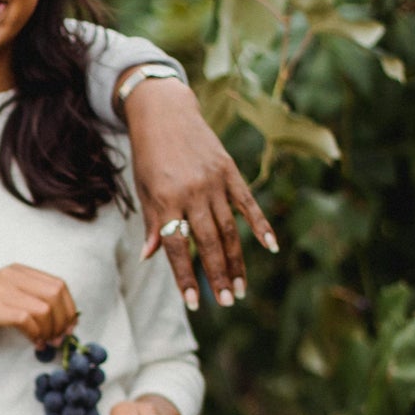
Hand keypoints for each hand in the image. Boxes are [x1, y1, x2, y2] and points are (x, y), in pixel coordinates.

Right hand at [0, 265, 76, 383]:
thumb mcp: (4, 295)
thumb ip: (29, 299)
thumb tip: (62, 319)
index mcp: (17, 271)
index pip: (58, 284)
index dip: (69, 308)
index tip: (69, 328)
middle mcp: (10, 276)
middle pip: (55, 294)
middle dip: (63, 320)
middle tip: (59, 339)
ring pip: (44, 308)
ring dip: (50, 330)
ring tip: (45, 343)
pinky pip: (25, 319)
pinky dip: (35, 334)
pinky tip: (34, 343)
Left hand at [118, 74, 277, 309]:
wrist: (164, 112)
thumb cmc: (149, 155)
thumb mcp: (144, 189)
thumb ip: (152, 223)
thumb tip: (150, 256)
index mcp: (166, 200)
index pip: (177, 246)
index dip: (185, 276)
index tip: (194, 302)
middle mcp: (192, 193)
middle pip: (208, 242)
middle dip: (218, 275)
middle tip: (227, 302)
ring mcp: (214, 182)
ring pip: (229, 229)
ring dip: (236, 260)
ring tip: (241, 288)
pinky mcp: (230, 171)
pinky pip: (247, 203)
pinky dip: (260, 224)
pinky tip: (271, 246)